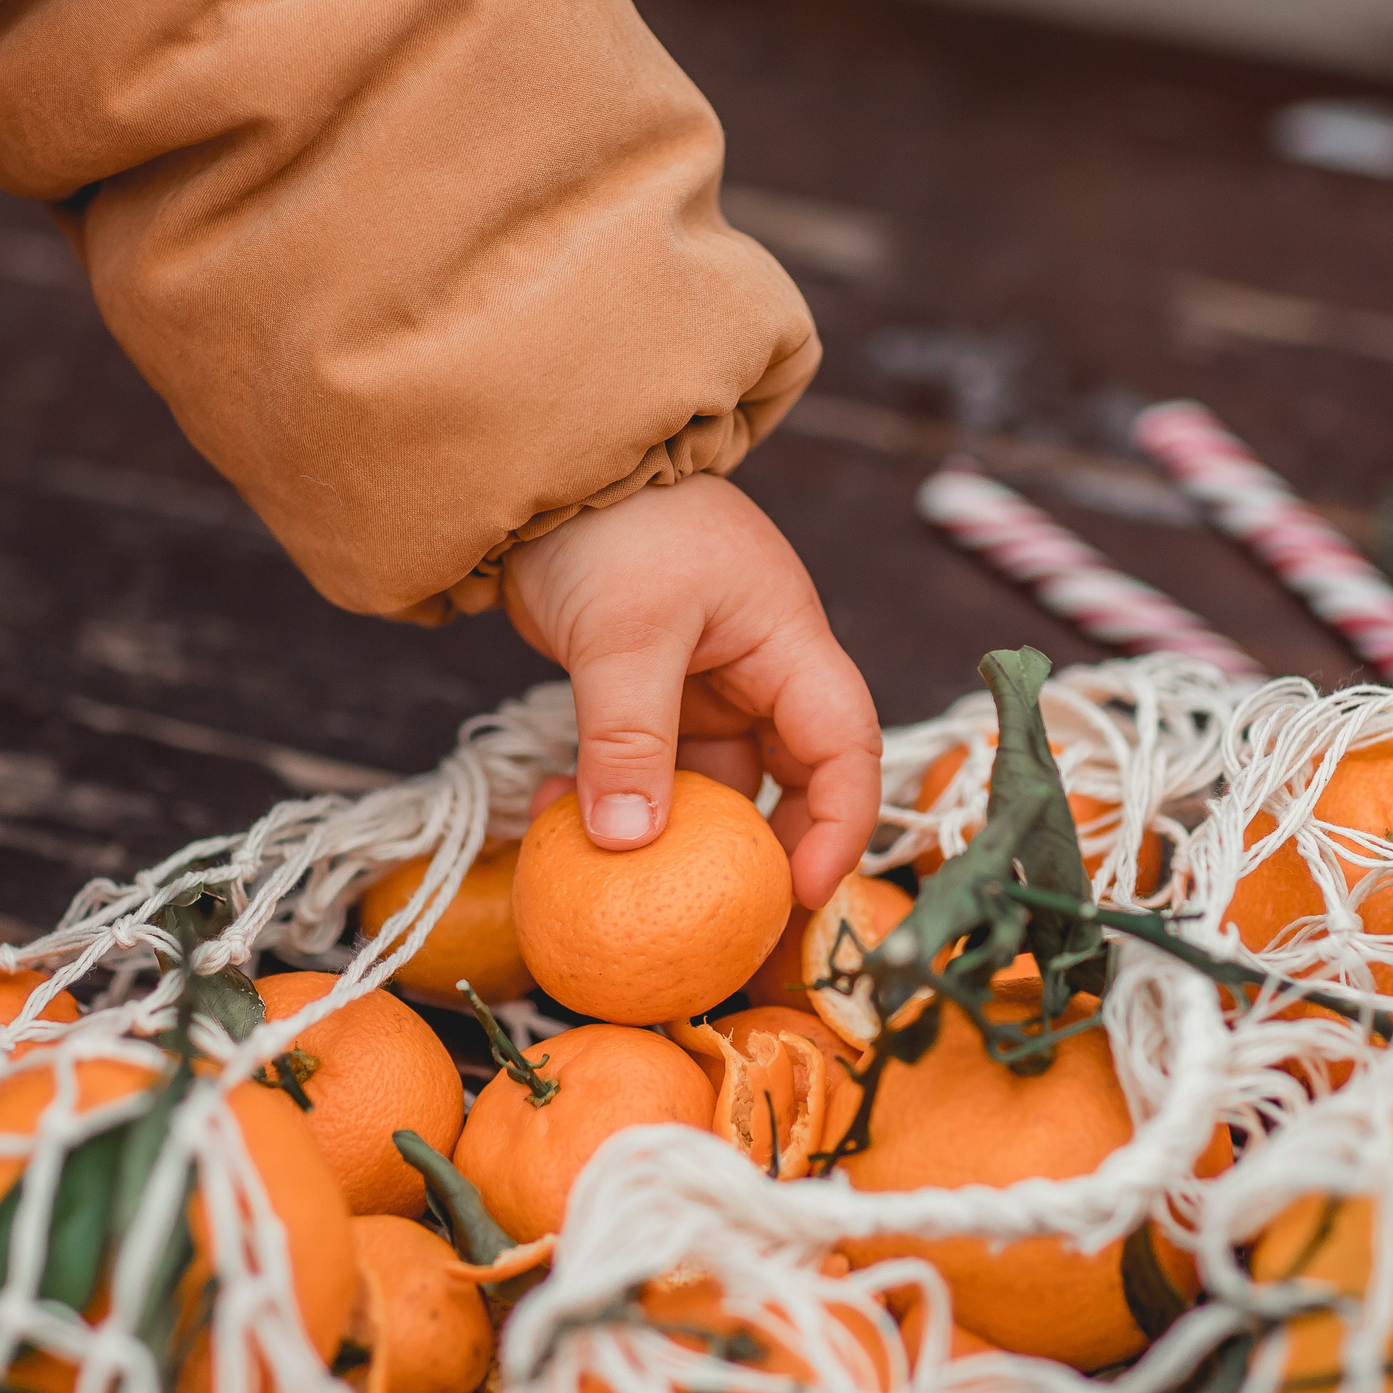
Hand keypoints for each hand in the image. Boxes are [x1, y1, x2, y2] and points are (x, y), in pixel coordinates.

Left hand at [501, 475, 880, 906]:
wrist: (547, 468)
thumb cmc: (614, 522)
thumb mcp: (625, 633)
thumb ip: (628, 738)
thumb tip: (628, 843)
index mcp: (787, 644)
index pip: (845, 747)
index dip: (840, 826)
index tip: (806, 894)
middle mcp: (757, 667)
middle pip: (786, 778)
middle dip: (760, 852)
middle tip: (727, 924)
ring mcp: (701, 679)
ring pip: (707, 779)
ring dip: (668, 831)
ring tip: (624, 884)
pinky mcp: (645, 687)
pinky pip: (645, 763)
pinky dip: (613, 798)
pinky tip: (559, 823)